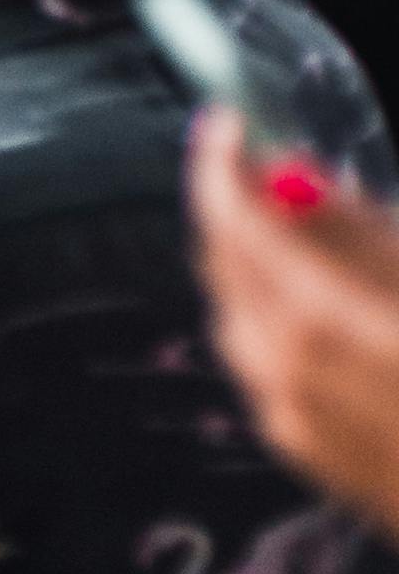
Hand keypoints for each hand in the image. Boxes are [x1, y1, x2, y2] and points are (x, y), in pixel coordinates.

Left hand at [188, 111, 398, 541]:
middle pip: (223, 266)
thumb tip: (287, 171)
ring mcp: (288, 420)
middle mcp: (285, 374)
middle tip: (261, 164)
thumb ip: (353, 226)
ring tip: (297, 229)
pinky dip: (269, 314)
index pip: (231, 219)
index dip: (219, 159)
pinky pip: (259, 361)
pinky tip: (316, 301)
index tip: (225, 121)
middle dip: (234, 206)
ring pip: (236, 314)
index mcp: (317, 322)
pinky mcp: (301, 452)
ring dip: (250, 261)